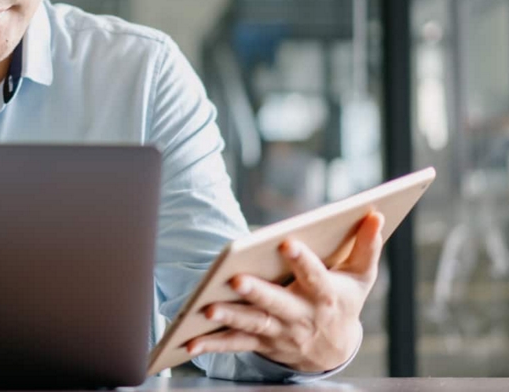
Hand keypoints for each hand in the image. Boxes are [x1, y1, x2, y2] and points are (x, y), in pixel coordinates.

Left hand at [186, 211, 384, 372]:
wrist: (334, 350)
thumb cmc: (344, 301)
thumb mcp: (361, 277)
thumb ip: (367, 246)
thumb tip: (375, 214)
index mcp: (326, 296)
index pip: (315, 277)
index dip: (302, 261)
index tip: (287, 242)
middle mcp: (301, 316)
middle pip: (278, 304)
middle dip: (258, 293)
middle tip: (237, 280)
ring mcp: (279, 332)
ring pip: (253, 324)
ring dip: (230, 318)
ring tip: (208, 309)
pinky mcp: (261, 343)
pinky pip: (235, 344)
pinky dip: (212, 344)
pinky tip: (189, 342)